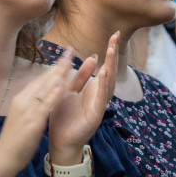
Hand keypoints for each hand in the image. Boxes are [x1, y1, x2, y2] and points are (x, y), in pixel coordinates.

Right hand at [0, 52, 73, 168]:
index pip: (39, 80)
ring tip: (71, 60)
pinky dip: (55, 92)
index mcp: (20, 99)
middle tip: (70, 51)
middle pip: (43, 79)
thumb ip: (29, 106)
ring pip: (45, 87)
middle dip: (58, 65)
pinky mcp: (33, 121)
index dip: (52, 68)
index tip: (63, 58)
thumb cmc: (13, 139)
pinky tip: (64, 83)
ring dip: (59, 73)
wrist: (4, 157)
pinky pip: (46, 103)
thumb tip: (38, 97)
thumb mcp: (21, 117)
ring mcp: (27, 110)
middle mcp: (23, 100)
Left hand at [48, 33, 118, 162]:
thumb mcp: (69, 91)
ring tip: (111, 51)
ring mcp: (99, 106)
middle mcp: (99, 96)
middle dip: (113, 54)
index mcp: (93, 89)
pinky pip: (101, 100)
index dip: (109, 51)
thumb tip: (93, 57)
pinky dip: (103, 87)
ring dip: (110, 67)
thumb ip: (80, 76)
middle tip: (116, 37)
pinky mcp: (95, 117)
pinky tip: (104, 76)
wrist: (59, 142)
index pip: (105, 66)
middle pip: (110, 71)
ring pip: (109, 84)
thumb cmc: (64, 117)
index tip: (113, 34)